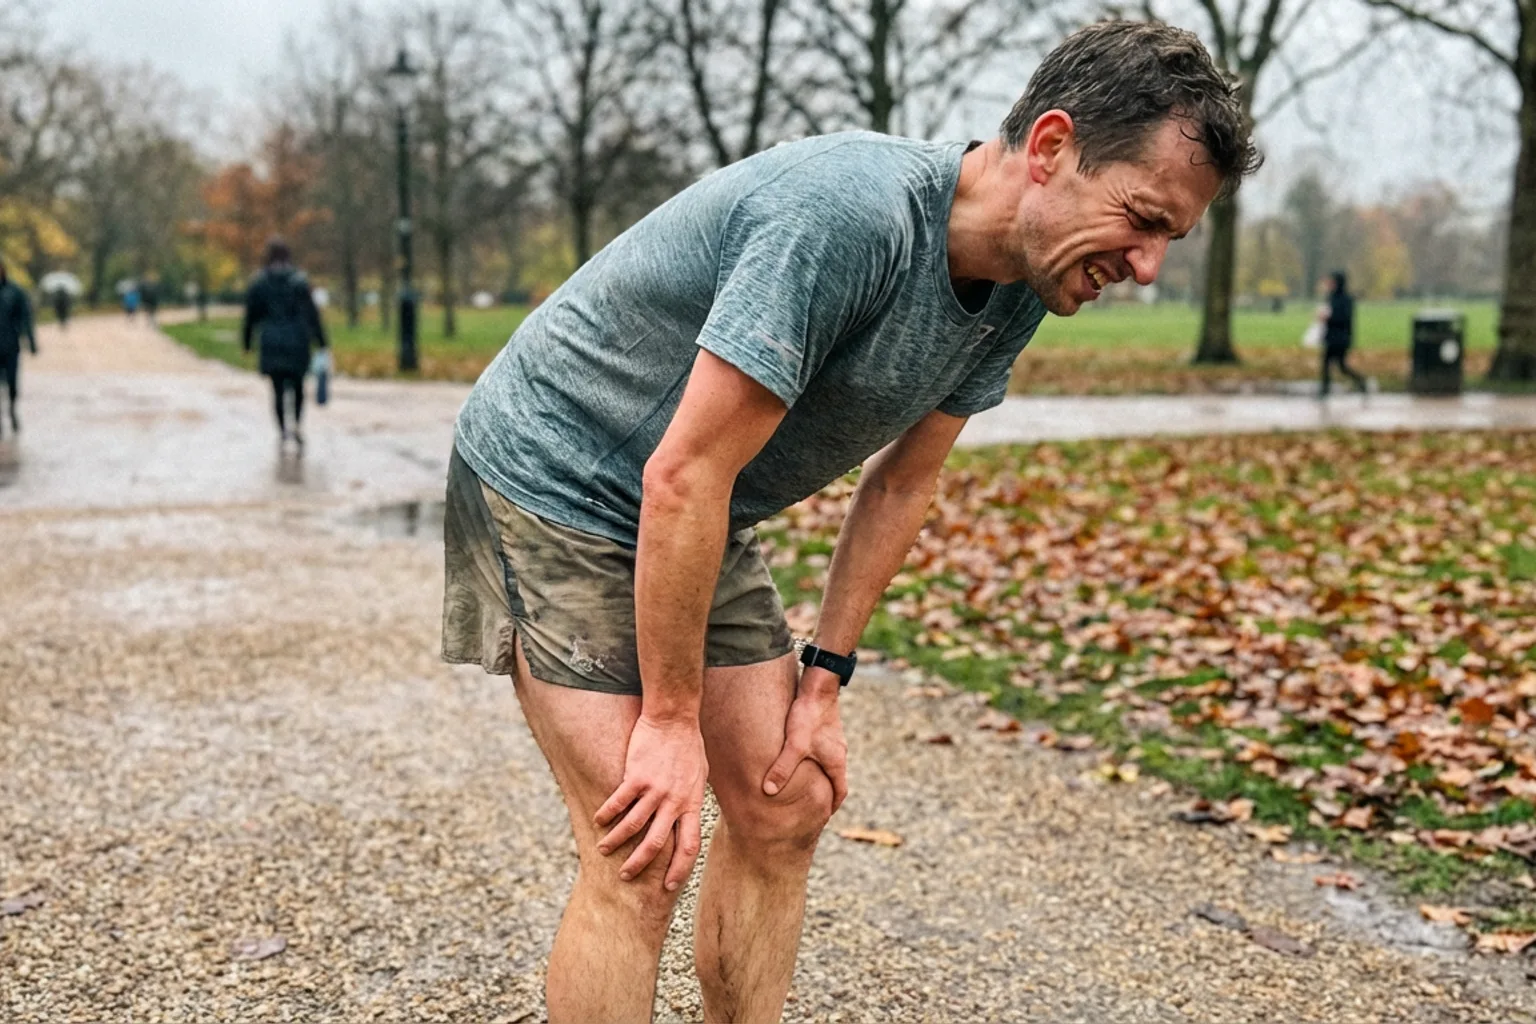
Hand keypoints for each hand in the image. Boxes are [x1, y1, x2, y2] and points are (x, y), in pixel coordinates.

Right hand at [594, 714, 707, 891]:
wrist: (674, 717)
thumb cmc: (688, 745)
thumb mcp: (699, 776)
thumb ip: (691, 799)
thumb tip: (687, 815)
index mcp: (692, 803)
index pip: (689, 846)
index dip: (679, 869)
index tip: (668, 886)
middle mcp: (674, 801)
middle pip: (657, 844)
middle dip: (639, 865)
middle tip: (626, 876)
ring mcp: (655, 790)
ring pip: (633, 826)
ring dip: (616, 842)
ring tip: (603, 850)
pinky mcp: (636, 777)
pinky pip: (618, 802)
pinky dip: (606, 814)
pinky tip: (597, 821)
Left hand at [763, 670, 848, 811]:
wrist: (819, 685)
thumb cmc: (809, 715)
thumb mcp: (794, 745)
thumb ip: (782, 769)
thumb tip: (768, 791)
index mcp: (836, 761)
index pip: (840, 790)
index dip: (832, 805)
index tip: (824, 815)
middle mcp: (839, 751)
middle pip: (836, 778)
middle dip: (825, 792)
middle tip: (813, 803)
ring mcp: (833, 739)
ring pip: (829, 762)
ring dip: (820, 774)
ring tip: (805, 783)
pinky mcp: (826, 727)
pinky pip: (823, 749)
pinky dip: (815, 759)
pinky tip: (801, 757)